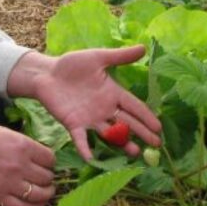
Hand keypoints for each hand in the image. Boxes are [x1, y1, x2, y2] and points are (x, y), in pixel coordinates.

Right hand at [0, 118, 54, 205]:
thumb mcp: (4, 132)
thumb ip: (22, 144)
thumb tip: (37, 156)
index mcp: (22, 145)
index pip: (50, 159)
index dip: (50, 162)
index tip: (46, 163)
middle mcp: (20, 165)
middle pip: (47, 177)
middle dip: (48, 178)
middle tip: (45, 177)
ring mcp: (9, 183)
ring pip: (41, 195)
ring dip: (46, 194)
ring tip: (45, 192)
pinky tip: (35, 204)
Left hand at [12, 45, 161, 160]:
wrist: (47, 73)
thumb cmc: (72, 64)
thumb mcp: (98, 57)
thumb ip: (120, 56)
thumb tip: (143, 47)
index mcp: (112, 93)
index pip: (134, 106)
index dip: (147, 116)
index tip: (159, 127)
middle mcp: (104, 109)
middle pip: (127, 123)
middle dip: (142, 133)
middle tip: (156, 145)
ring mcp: (90, 118)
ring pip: (109, 134)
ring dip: (121, 143)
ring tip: (134, 152)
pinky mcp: (73, 124)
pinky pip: (81, 138)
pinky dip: (85, 148)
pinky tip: (90, 158)